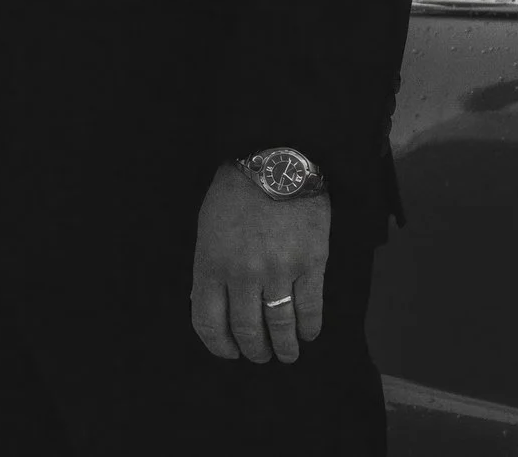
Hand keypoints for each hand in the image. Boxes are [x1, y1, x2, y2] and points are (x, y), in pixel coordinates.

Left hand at [191, 163, 328, 363]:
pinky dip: (309, 329)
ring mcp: (279, 270)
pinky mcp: (310, 264)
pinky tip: (307, 334)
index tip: (229, 352)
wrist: (275, 160)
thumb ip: (209, 268)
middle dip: (254, 351)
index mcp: (211, 264)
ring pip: (280, 326)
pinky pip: (310, 309)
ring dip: (283, 348)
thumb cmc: (235, 193)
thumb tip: (214, 306)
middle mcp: (243, 274)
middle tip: (260, 356)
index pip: (208, 322)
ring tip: (286, 355)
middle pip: (246, 330)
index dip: (218, 345)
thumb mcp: (207, 229)